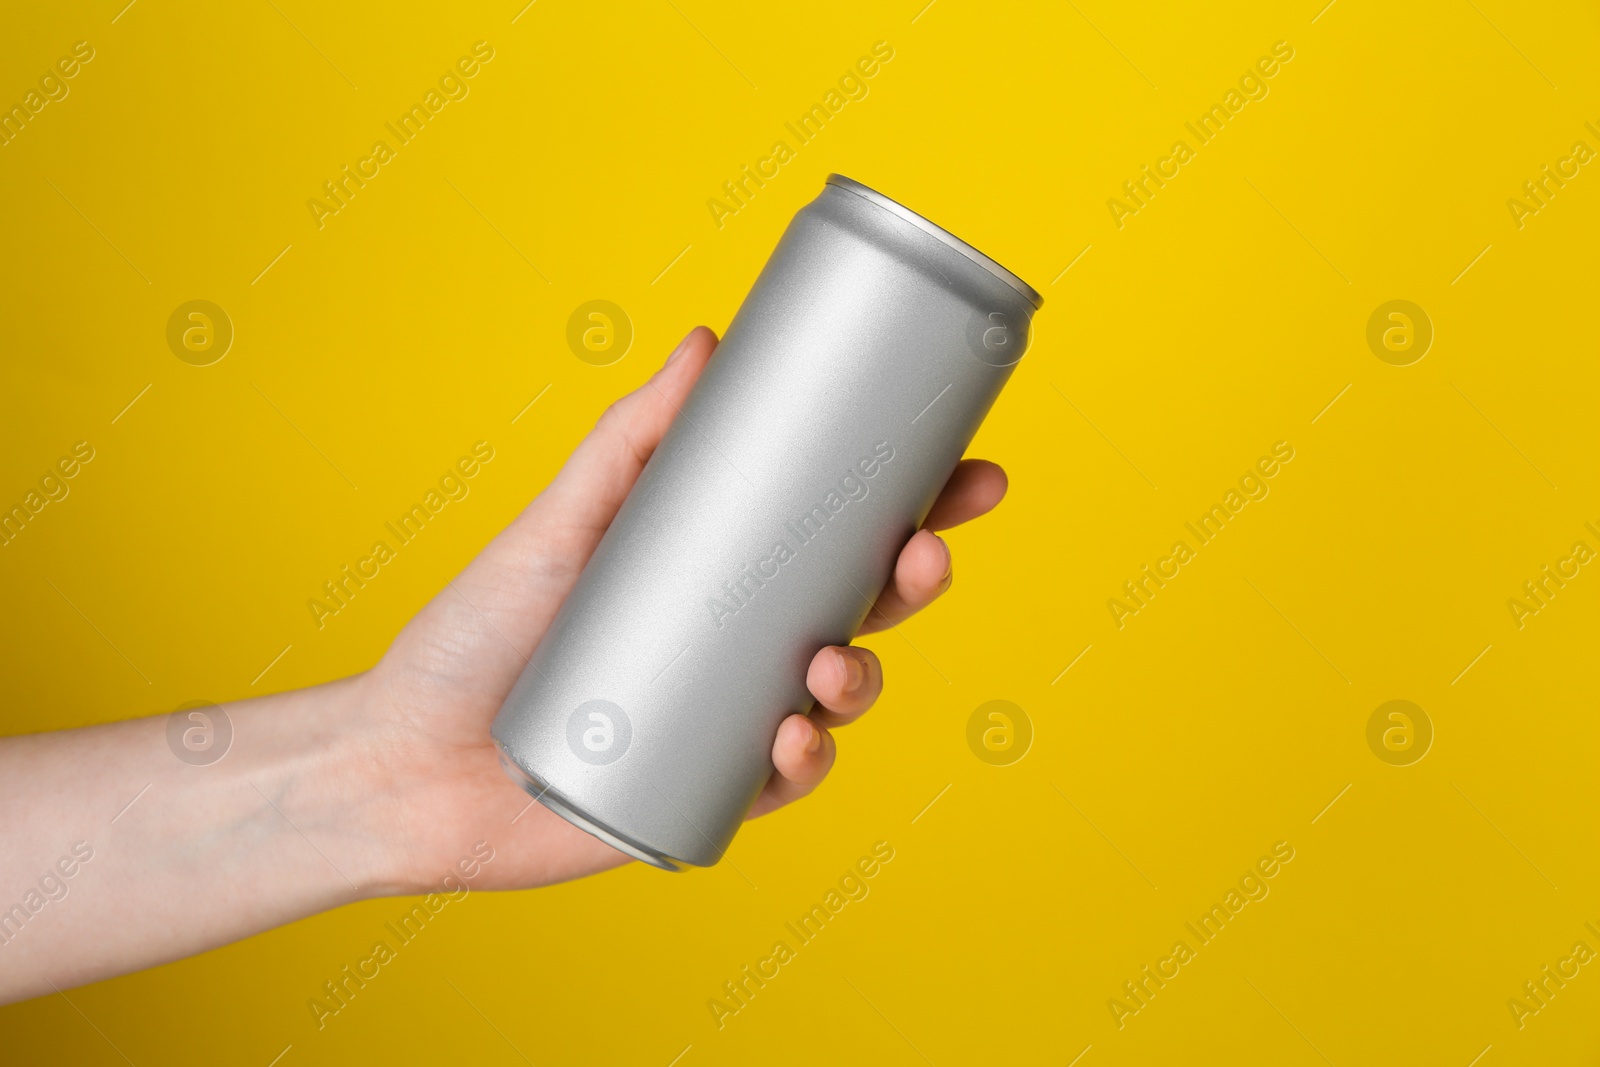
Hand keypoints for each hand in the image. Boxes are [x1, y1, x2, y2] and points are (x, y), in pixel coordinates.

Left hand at [354, 326, 1008, 892]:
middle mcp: (737, 649)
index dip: (915, 510)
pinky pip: (781, 784)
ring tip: (826, 664)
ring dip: (863, 679)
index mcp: (721, 579)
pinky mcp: (703, 796)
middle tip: (926, 553)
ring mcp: (726, 723)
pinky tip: (788, 740)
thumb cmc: (474, 641)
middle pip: (860, 611)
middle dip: (916, 582)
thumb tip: (703, 341)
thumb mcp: (557, 525)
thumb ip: (627, 440)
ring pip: (837, 698)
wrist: (400, 762)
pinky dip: (803, 764)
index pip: (837, 538)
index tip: (970, 473)